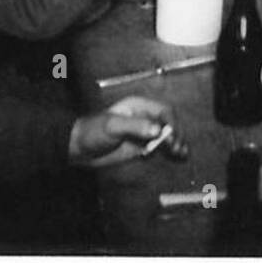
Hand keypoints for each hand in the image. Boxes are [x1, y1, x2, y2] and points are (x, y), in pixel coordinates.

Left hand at [68, 95, 188, 167]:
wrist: (80, 148)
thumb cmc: (93, 131)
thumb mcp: (113, 126)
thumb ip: (136, 126)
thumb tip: (158, 130)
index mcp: (139, 106)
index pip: (163, 110)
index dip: (170, 122)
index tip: (171, 136)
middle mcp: (145, 117)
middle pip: (169, 122)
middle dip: (176, 133)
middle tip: (176, 147)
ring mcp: (144, 132)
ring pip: (167, 134)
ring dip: (177, 142)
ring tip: (181, 153)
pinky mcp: (142, 145)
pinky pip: (161, 146)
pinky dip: (170, 150)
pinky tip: (177, 156)